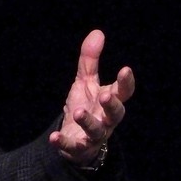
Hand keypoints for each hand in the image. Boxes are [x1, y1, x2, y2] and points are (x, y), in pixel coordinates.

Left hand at [49, 29, 134, 166]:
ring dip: (88, 121)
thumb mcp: (86, 82)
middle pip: (116, 114)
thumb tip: (97, 32)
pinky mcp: (79, 148)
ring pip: (96, 131)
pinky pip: (73, 147)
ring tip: (77, 112)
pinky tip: (54, 138)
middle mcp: (106, 119)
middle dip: (112, 105)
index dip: (126, 82)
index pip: (124, 92)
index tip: (125, 69)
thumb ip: (91, 60)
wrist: (77, 139)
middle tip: (105, 94)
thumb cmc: (86, 107)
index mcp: (110, 101)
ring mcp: (94, 135)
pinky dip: (64, 143)